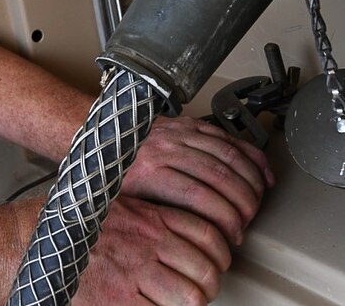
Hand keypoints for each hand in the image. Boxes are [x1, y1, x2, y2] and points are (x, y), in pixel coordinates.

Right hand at [73, 195, 230, 305]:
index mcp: (147, 218)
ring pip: (191, 298)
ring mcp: (134, 273)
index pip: (206, 234)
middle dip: (207, 285)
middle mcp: (146, 243)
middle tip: (197, 290)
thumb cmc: (66, 226)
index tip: (214, 263)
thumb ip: (149, 219)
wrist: (29, 243)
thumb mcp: (114, 208)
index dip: (218, 254)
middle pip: (205, 270)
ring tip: (178, 304)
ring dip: (190, 305)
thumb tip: (180, 234)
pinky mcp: (119, 300)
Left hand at [121, 115, 274, 244]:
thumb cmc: (114, 172)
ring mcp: (178, 133)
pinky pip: (227, 137)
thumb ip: (157, 217)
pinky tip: (261, 173)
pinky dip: (250, 156)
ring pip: (229, 156)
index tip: (233, 235)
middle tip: (247, 222)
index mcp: (149, 172)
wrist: (101, 136)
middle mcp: (166, 149)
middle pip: (220, 177)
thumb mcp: (128, 202)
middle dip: (244, 204)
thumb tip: (191, 240)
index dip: (225, 220)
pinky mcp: (188, 123)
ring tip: (256, 203)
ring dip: (251, 182)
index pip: (200, 198)